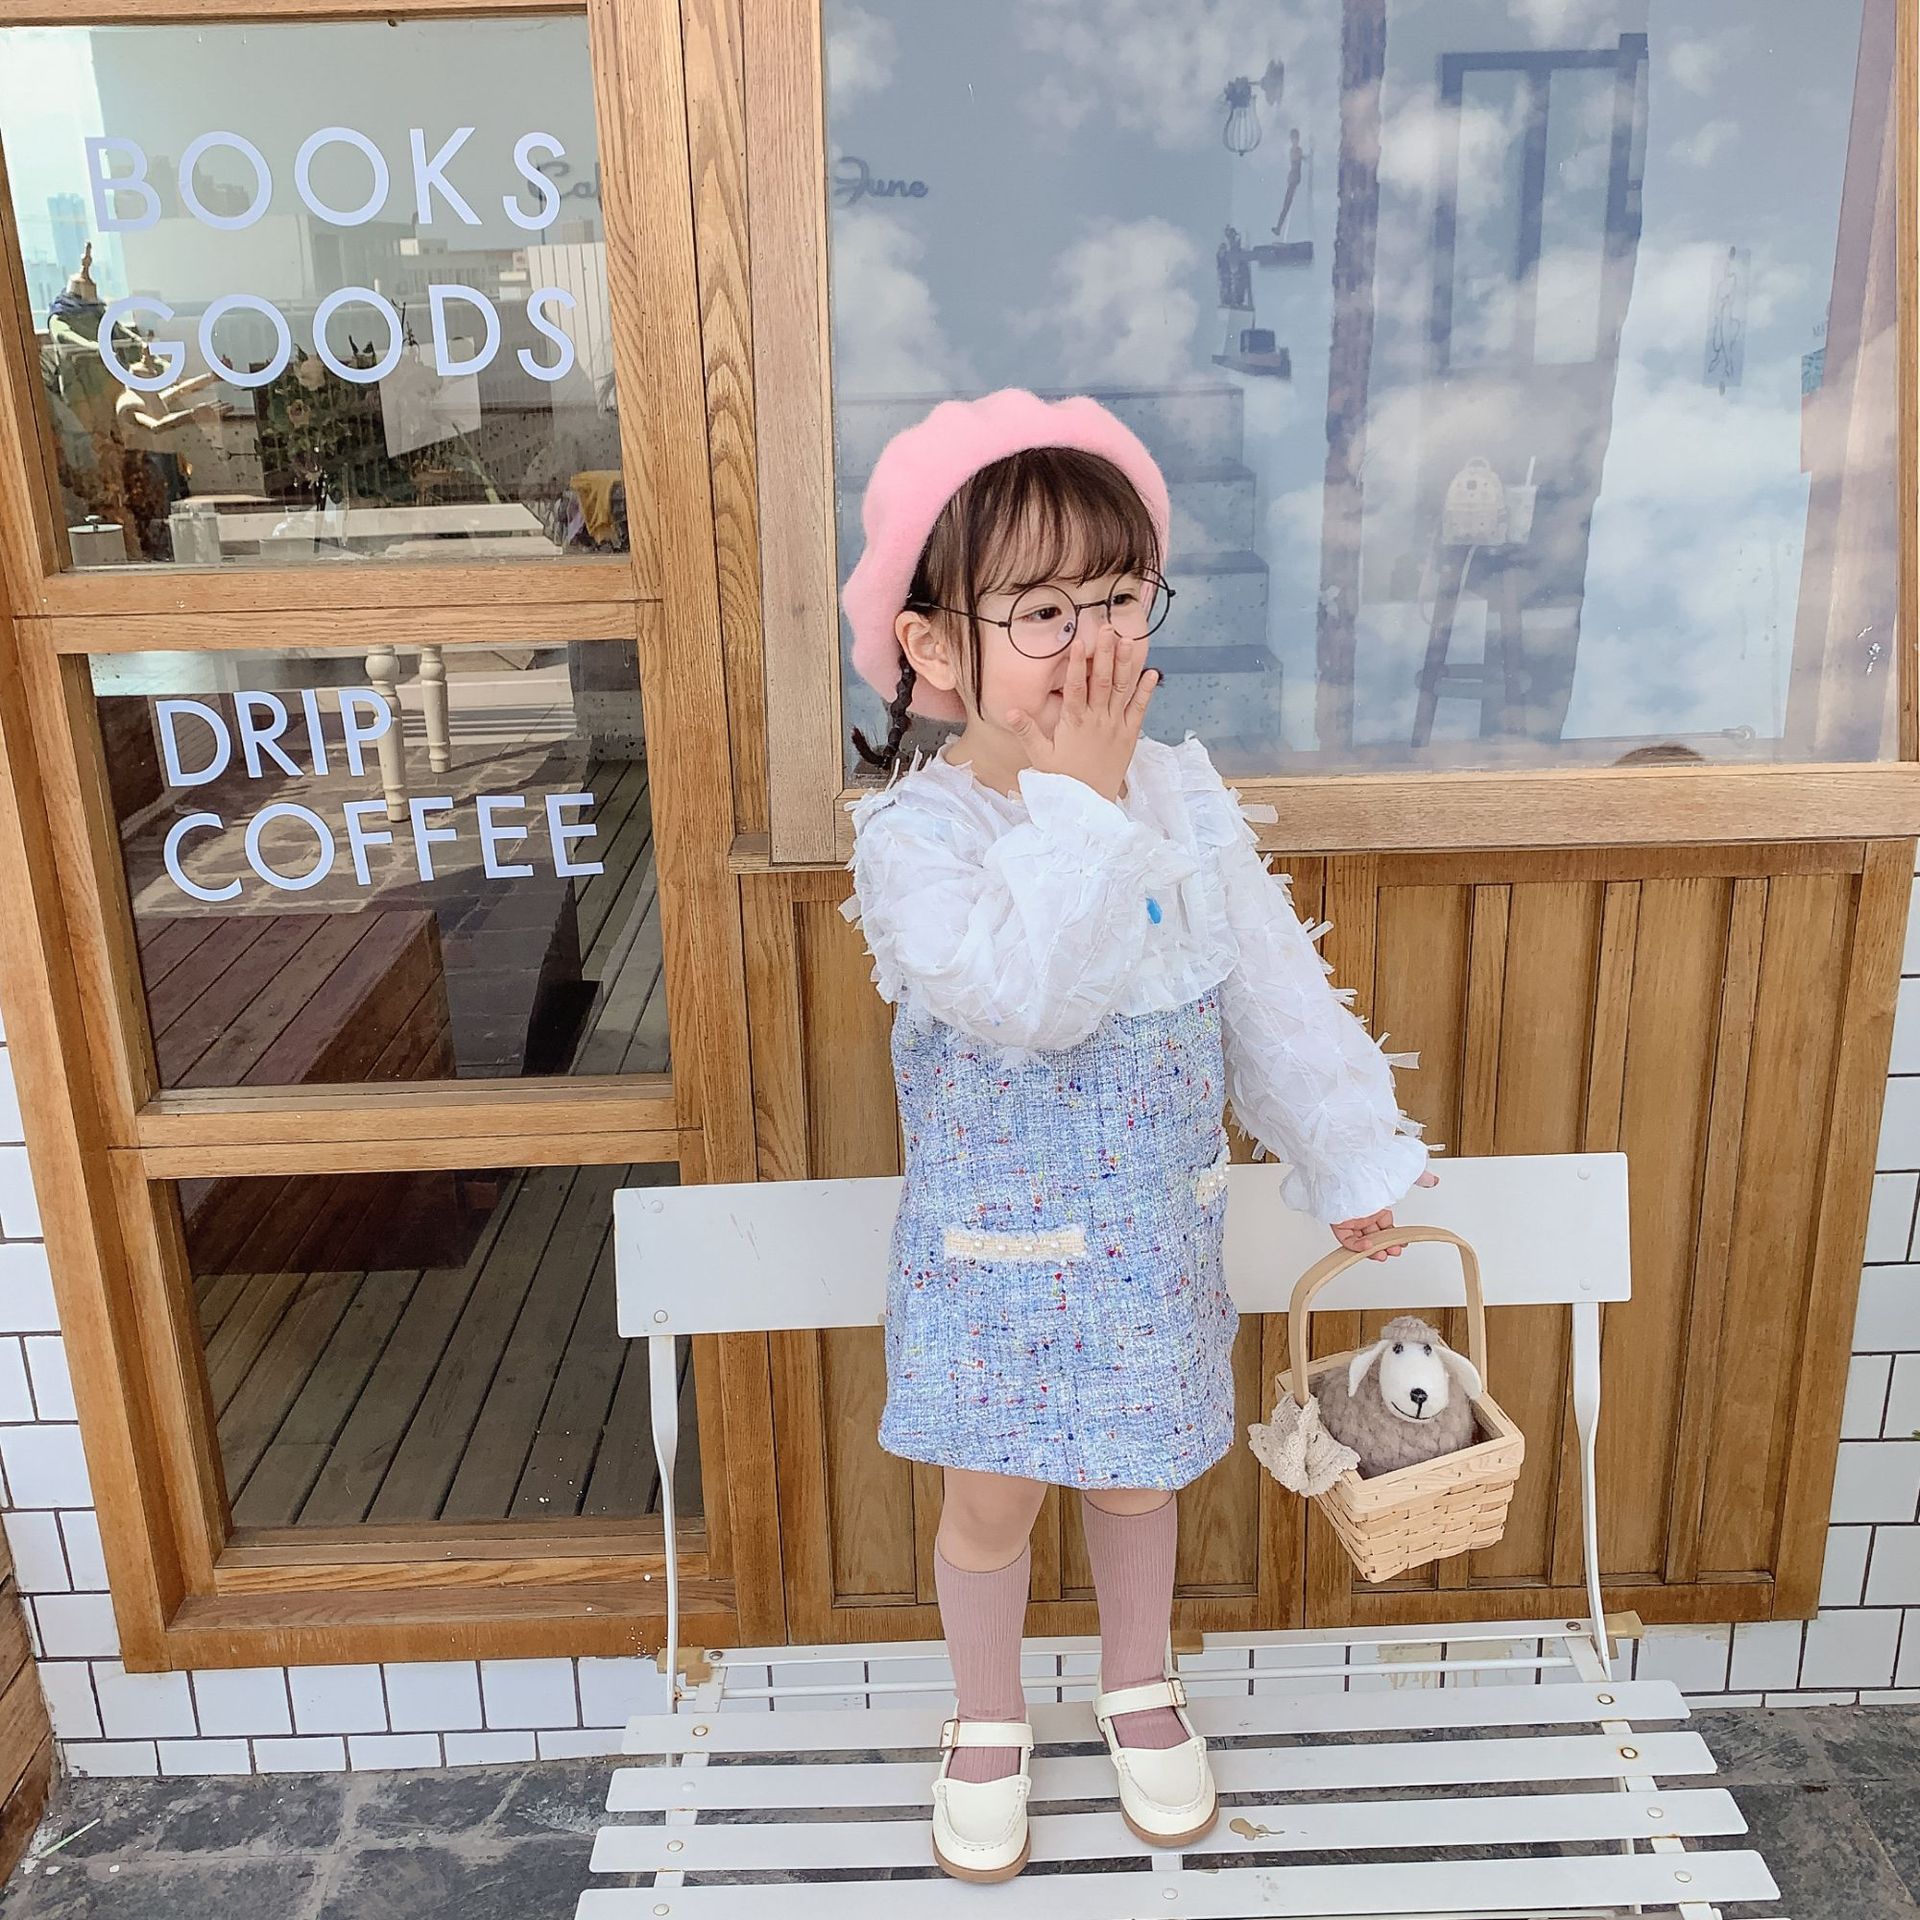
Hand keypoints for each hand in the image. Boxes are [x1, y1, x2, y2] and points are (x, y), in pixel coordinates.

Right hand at [1004, 626, 1157, 802]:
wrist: (1088, 805)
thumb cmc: (1062, 780)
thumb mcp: (1040, 757)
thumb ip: (1026, 731)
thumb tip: (1009, 709)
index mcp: (1074, 723)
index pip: (1075, 687)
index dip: (1077, 664)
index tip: (1079, 642)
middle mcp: (1097, 721)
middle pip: (1102, 681)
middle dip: (1104, 653)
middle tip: (1107, 628)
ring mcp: (1115, 727)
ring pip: (1122, 690)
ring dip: (1126, 664)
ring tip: (1128, 640)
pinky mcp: (1129, 737)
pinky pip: (1139, 711)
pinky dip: (1146, 692)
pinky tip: (1152, 673)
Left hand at [1332, 1169, 1439, 1261]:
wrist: (1350, 1164)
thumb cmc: (1371, 1166)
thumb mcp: (1401, 1174)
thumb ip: (1419, 1178)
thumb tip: (1432, 1180)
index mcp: (1376, 1201)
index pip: (1386, 1224)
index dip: (1394, 1236)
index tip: (1403, 1244)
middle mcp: (1362, 1209)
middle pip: (1375, 1235)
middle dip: (1386, 1246)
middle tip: (1394, 1251)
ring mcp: (1350, 1216)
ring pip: (1362, 1240)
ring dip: (1373, 1250)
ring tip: (1383, 1255)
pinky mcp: (1338, 1221)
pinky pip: (1346, 1238)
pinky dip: (1357, 1246)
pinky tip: (1368, 1246)